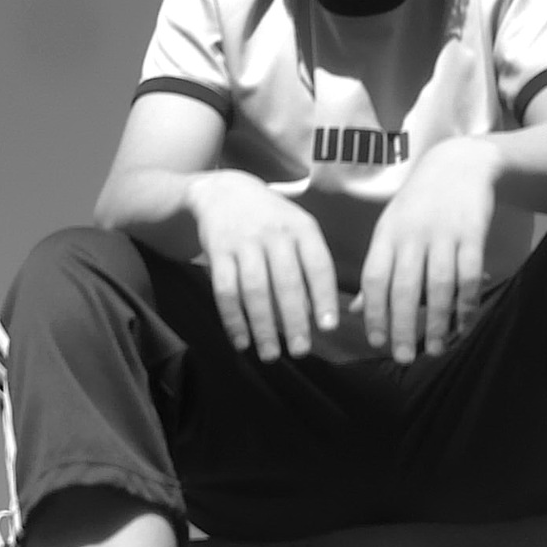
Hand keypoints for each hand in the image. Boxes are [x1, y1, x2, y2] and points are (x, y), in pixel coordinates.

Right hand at [186, 171, 339, 360]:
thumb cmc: (272, 219)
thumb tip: (318, 314)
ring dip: (263, 326)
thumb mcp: (298, 228)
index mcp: (302, 228)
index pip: (318, 265)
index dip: (324, 297)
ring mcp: (244, 242)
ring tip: (271, 355)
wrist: (225, 192)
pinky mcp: (218, 251)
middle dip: (294, 320)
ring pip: (255, 290)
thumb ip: (311, 265)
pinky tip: (241, 341)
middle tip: (301, 351)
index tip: (328, 327)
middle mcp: (274, 233)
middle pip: (287, 282)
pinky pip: (225, 290)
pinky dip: (233, 319)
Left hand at [356, 138, 497, 361]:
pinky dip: (467, 303)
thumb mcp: (391, 228)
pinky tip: (464, 325)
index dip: (373, 312)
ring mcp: (443, 234)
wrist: (459, 163)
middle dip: (402, 326)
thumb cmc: (419, 203)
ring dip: (437, 322)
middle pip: (404, 287)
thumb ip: (378, 269)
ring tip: (436, 350)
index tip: (376, 342)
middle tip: (403, 357)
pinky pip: (469, 275)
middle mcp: (412, 235)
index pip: (374, 278)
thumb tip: (355, 311)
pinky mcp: (473, 234)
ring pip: (438, 286)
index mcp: (387, 234)